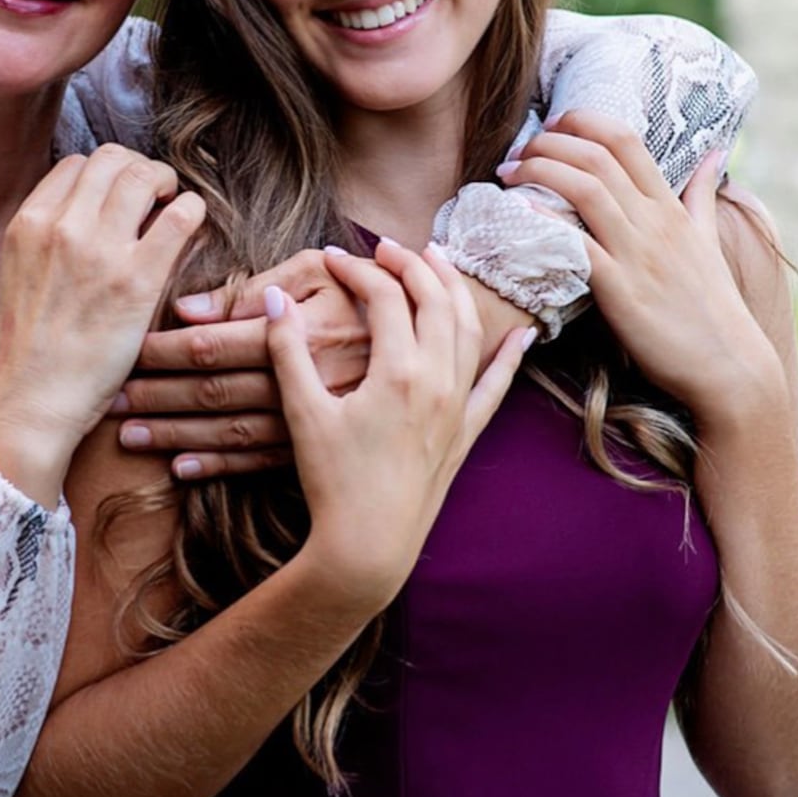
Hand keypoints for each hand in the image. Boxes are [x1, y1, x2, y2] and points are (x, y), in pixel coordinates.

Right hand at [0, 147, 206, 502]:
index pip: (77, 164)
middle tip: (154, 195)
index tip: (120, 198)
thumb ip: (49, 238)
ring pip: (146, 175)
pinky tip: (189, 230)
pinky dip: (191, 212)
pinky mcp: (137, 280)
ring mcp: (100, 251)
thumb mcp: (20, 274)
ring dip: (166, 184)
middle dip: (140, 170)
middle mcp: (61, 227)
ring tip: (172, 208)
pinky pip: (181, 216)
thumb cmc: (30, 350)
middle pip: (113, 159)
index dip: (106, 176)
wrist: (31, 402)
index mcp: (28, 223)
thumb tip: (92, 212)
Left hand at [114, 248, 370, 478]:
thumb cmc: (362, 292)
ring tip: (128, 437)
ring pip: (229, 432)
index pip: (212, 344)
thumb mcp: (318, 270)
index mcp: (295, 332)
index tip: (125, 352)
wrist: (429, 338)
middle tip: (109, 401)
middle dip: (156, 397)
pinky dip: (217, 467)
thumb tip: (189, 310)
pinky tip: (179, 469)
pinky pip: (260, 461)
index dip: (164, 351)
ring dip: (175, 435)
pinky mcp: (318, 442)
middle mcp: (300, 380)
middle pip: (212, 392)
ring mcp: (310, 417)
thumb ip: (256, 288)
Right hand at [269, 242, 529, 621]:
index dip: (357, 268)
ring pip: (467, 330)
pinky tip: (521, 335)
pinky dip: (509, 358)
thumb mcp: (302, 414)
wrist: (367, 548)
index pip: (384, 295)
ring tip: (438, 261)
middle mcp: (437, 381)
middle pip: (435, 299)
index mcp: (398, 371)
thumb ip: (288, 351)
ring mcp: (457, 407)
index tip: (331, 258)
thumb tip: (276, 297)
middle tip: (384, 248)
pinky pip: (496, 386)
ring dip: (454, 289)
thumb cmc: (332, 483)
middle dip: (411, 263)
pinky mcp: (465, 434)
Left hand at [500, 111, 783, 429]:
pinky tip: (518, 212)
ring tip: (508, 173)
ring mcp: (637, 254)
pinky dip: (545, 222)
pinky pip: (577, 245)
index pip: (625, 140)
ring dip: (538, 171)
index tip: (554, 126)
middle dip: (548, 143)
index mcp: (670, 206)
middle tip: (518, 149)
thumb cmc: (714, 306)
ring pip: (584, 189)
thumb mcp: (708, 240)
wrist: (729, 365)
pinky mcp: (621, 290)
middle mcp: (653, 221)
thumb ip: (701, 196)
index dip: (582, 122)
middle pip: (595, 156)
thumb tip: (713, 153)